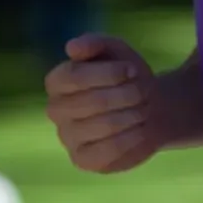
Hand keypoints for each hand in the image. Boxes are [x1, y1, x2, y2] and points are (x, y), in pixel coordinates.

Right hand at [45, 34, 159, 173]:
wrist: (147, 107)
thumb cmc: (127, 76)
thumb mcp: (116, 50)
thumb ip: (94, 43)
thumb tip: (71, 47)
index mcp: (56, 80)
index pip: (75, 76)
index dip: (108, 73)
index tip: (132, 70)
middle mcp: (55, 110)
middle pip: (91, 102)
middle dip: (126, 94)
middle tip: (144, 91)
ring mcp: (66, 137)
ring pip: (101, 126)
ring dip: (132, 114)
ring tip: (144, 108)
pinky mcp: (83, 160)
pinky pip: (107, 150)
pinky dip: (131, 137)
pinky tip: (141, 129)